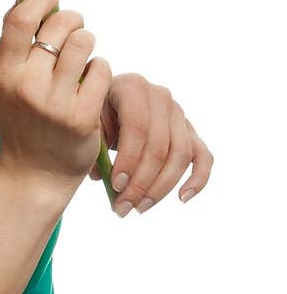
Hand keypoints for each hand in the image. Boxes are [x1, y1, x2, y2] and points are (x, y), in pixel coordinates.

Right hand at [0, 0, 112, 189]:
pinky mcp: (81, 117)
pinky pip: (101, 69)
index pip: (20, 19)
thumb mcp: (6, 82)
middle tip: (75, 28)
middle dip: (73, 20)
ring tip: (85, 53)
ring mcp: (54, 102)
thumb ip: (14, 45)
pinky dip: (100, 68)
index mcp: (3, 72)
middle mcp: (26, 85)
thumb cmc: (22, 119)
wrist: (34, 174)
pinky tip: (93, 80)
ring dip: (88, 41)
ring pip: (84, 42)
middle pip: (59, 26)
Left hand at [88, 72, 214, 215]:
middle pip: (159, 145)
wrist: (110, 107)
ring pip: (181, 155)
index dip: (128, 159)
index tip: (115, 185)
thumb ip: (94, 144)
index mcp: (132, 86)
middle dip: (141, 181)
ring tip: (139, 207)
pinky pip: (203, 157)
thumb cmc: (96, 116)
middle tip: (123, 206)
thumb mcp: (89, 122)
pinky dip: (198, 179)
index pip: (137, 126)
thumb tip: (102, 177)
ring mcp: (179, 113)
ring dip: (161, 187)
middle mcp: (160, 96)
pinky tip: (182, 198)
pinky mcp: (190, 132)